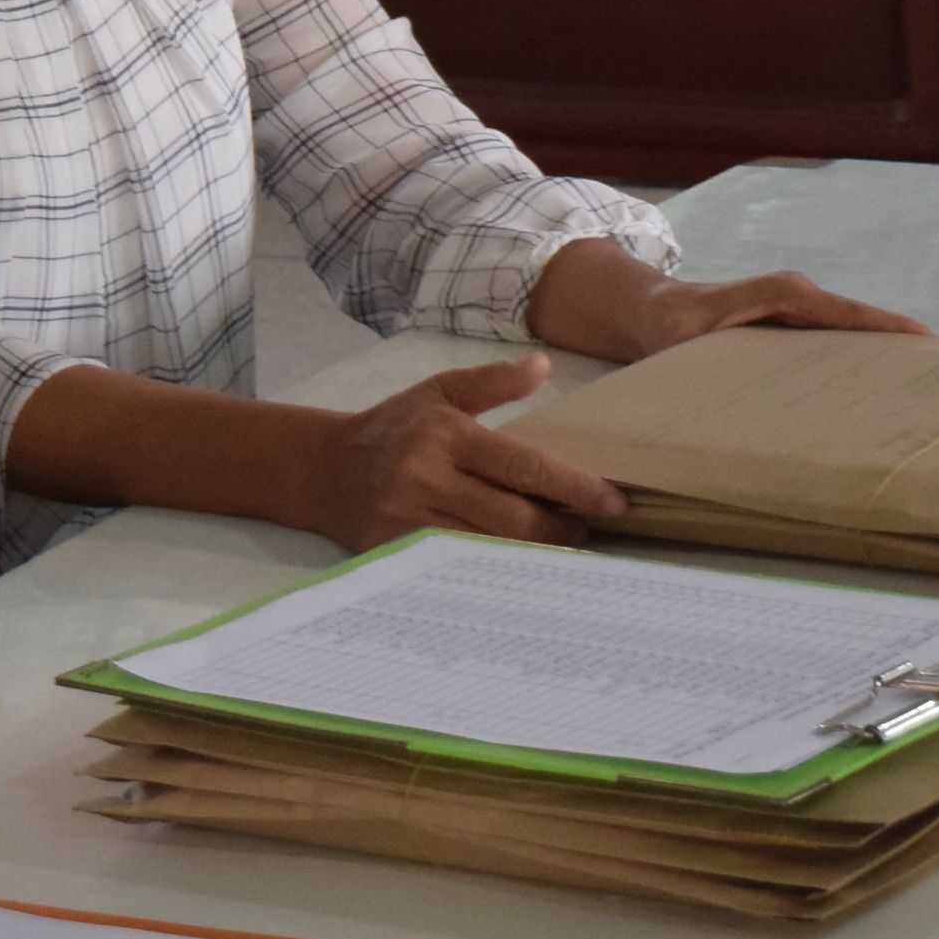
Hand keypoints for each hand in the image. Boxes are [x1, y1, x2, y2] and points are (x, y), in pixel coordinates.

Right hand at [300, 354, 626, 548]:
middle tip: (588, 529)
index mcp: (447, 435)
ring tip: (564, 549)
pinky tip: (521, 570)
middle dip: (560, 528)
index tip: (613, 501)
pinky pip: (460, 569)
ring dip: (534, 554)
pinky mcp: (396, 553)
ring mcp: (410, 520)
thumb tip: (543, 366)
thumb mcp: (439, 391)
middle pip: (513, 517)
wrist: (325, 469)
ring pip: (490, 549)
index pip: (524, 466)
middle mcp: (428, 478)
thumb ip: (492, 381)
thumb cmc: (394, 427)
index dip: (573, 487)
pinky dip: (496, 572)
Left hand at [523, 239, 924, 365]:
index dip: (885, 326)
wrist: (655, 313)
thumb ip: (708, 350)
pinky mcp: (797, 327)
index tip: (926, 340)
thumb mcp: (685, 335)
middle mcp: (799, 297)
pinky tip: (883, 389)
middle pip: (861, 320)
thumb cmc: (669, 327)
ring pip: (854, 331)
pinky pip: (838, 340)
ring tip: (929, 386)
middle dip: (901, 342)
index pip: (844, 311)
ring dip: (886, 353)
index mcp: (783, 294)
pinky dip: (864, 358)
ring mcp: (801, 311)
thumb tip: (731, 378)